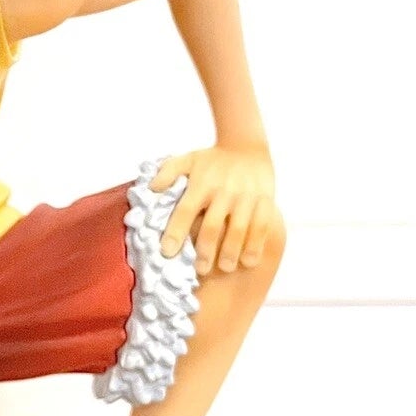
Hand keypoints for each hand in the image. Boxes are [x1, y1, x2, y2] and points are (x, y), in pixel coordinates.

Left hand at [149, 145, 276, 275]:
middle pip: (213, 225)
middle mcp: (224, 191)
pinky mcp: (265, 200)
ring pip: (239, 229)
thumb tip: (151, 189)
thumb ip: (167, 172)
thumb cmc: (212, 160)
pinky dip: (255, 245)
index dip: (175, 232)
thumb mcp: (187, 160)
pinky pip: (262, 226)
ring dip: (231, 251)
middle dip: (205, 250)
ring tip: (225, 268)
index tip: (167, 252)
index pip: (185, 210)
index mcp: (202, 183)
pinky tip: (249, 261)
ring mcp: (246, 197)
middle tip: (200, 268)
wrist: (247, 146)